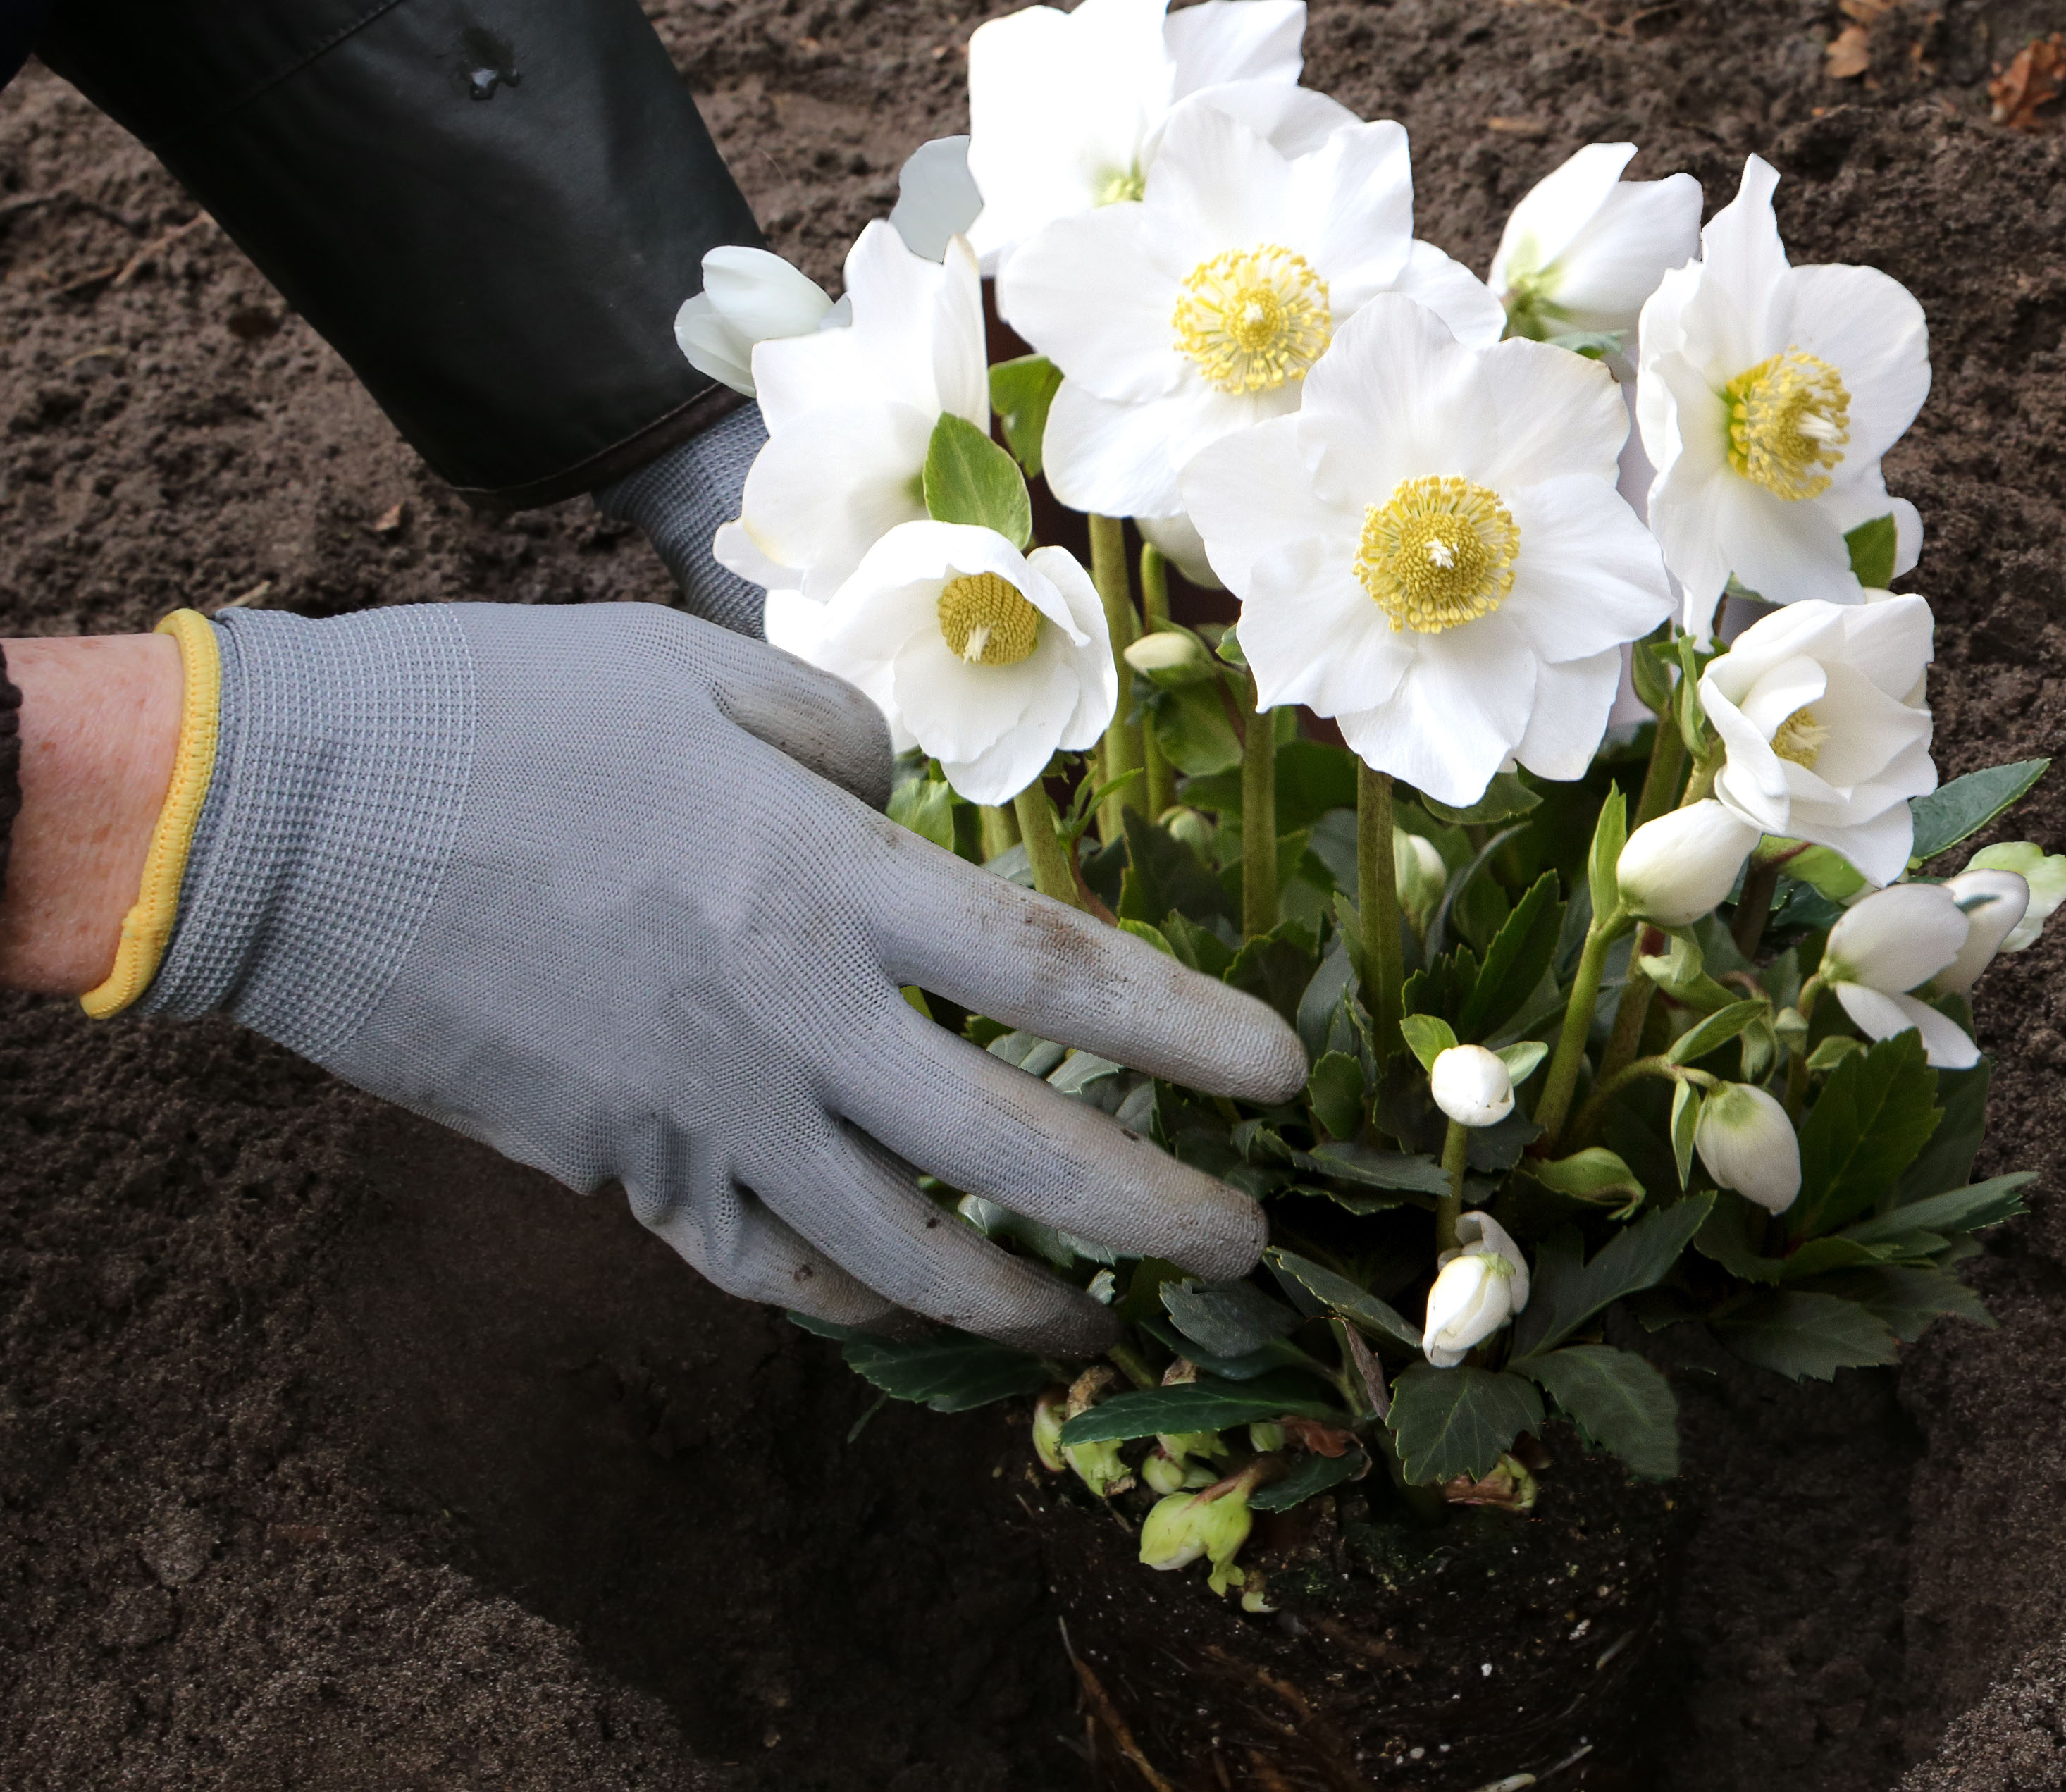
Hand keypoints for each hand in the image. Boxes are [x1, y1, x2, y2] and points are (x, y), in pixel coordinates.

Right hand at [115, 602, 1303, 1349]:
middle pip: (1011, 1150)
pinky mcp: (624, 1169)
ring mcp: (705, 1115)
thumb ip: (840, 738)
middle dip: (1149, 1209)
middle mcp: (790, 1020)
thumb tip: (904, 813)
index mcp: (822, 879)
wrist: (290, 822)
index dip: (1187, 1031)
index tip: (1281, 1076)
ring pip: (896, 1253)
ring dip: (1016, 1297)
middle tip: (1245, 1248)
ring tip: (1095, 1316)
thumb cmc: (500, 711)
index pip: (1054, 975)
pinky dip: (853, 1301)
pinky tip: (910, 1307)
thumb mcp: (695, 669)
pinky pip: (766, 1268)